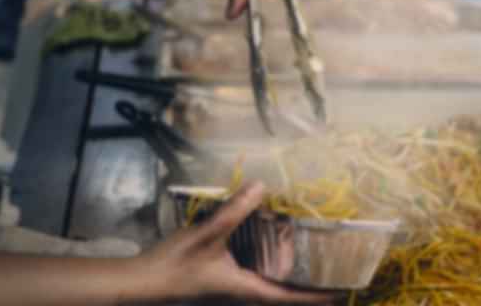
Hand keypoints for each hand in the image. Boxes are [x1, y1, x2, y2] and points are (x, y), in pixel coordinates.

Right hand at [139, 182, 332, 303]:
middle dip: (305, 284)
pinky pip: (252, 270)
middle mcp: (242, 290)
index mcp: (245, 287)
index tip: (339, 295)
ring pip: (266, 280)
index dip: (314, 297)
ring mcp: (230, 285)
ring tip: (308, 258)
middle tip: (330, 273)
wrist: (141, 281)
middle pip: (280, 290)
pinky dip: (265, 260)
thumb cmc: (174, 264)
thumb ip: (234, 210)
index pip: (287, 296)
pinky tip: (266, 244)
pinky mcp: (219, 277)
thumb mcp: (208, 234)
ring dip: (286, 272)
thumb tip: (262, 186)